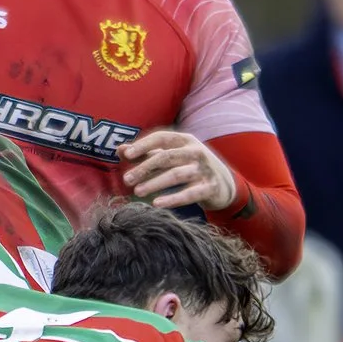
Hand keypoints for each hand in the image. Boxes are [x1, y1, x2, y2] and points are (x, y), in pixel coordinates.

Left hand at [120, 129, 237, 211]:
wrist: (223, 184)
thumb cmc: (189, 167)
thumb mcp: (171, 156)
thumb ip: (146, 152)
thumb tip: (119, 149)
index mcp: (185, 140)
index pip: (162, 137)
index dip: (144, 145)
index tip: (127, 155)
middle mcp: (196, 152)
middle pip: (167, 157)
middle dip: (145, 168)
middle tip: (126, 180)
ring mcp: (205, 169)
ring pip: (177, 175)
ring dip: (155, 183)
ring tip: (137, 192)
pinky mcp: (210, 187)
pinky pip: (190, 193)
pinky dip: (173, 199)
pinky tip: (156, 204)